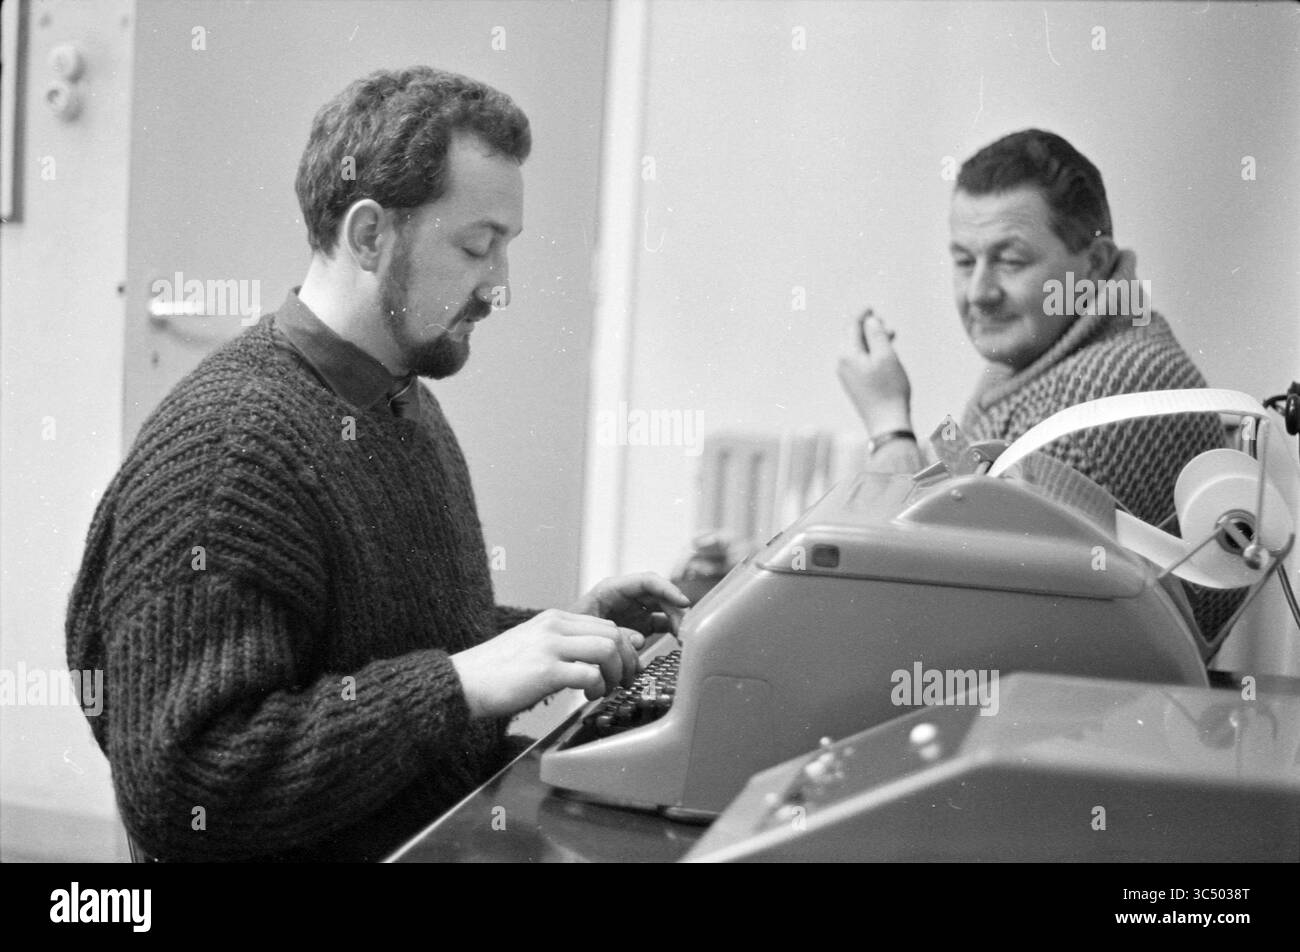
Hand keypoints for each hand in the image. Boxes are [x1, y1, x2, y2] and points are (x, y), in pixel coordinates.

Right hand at [451, 609, 644, 718]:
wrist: (463, 682)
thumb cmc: (498, 671)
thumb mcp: (536, 646)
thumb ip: (568, 645)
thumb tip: (604, 653)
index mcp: (553, 619)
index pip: (606, 623)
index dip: (625, 646)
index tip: (629, 664)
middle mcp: (554, 627)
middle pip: (612, 633)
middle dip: (628, 660)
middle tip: (625, 681)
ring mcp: (550, 646)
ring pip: (607, 649)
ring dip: (616, 674)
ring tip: (606, 689)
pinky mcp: (546, 670)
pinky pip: (590, 674)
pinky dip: (598, 688)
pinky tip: (589, 696)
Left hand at [568, 572, 690, 637]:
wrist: (561, 648)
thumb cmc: (567, 632)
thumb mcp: (587, 629)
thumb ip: (614, 633)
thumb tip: (640, 639)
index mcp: (612, 590)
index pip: (646, 581)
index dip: (667, 589)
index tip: (683, 602)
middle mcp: (626, 597)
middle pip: (659, 595)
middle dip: (675, 608)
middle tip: (684, 627)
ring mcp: (634, 611)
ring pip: (663, 609)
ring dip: (675, 620)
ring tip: (682, 636)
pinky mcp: (638, 626)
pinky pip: (661, 624)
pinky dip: (670, 631)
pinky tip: (676, 641)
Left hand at [837, 310, 913, 435]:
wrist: (886, 422)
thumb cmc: (889, 389)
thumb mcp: (886, 355)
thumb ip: (876, 334)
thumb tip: (869, 321)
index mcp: (847, 354)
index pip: (851, 326)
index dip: (861, 314)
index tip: (870, 307)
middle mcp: (841, 363)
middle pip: (851, 337)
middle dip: (867, 327)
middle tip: (884, 322)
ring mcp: (846, 375)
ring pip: (857, 349)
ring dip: (872, 340)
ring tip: (890, 335)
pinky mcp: (853, 384)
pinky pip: (859, 361)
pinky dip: (870, 353)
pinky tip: (884, 354)